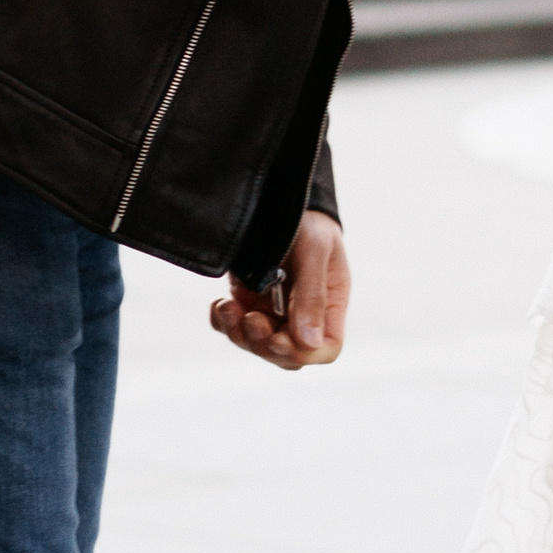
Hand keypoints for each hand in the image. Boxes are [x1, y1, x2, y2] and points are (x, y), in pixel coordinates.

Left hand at [210, 207, 347, 370]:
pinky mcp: (248, 302)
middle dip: (265, 344)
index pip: (325, 349)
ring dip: (239, 334)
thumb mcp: (314, 251)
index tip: (280, 337)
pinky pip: (233, 328)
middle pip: (287, 355)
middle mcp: (303, 314)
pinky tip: (221, 304)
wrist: (276, 197)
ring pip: (257, 345)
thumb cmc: (306, 222)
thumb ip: (312, 296)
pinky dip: (223, 322)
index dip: (303, 353)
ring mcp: (274, 311)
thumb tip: (308, 344)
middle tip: (251, 318)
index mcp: (330, 305)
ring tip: (228, 306)